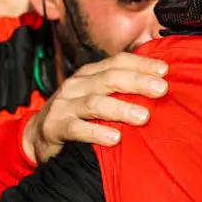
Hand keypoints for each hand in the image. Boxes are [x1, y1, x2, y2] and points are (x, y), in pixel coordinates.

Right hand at [21, 52, 169, 162]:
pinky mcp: (55, 127)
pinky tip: (115, 139)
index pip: (117, 61)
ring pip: (95, 102)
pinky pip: (77, 129)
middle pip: (110, 78)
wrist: (37, 136)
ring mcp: (64, 105)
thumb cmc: (77, 116)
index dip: (141, 64)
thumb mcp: (97, 97)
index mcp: (90, 75)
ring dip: (121, 108)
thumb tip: (160, 87)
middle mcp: (77, 85)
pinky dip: (96, 133)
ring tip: (143, 117)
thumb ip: (121, 91)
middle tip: (161, 89)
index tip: (165, 71)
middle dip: (137, 82)